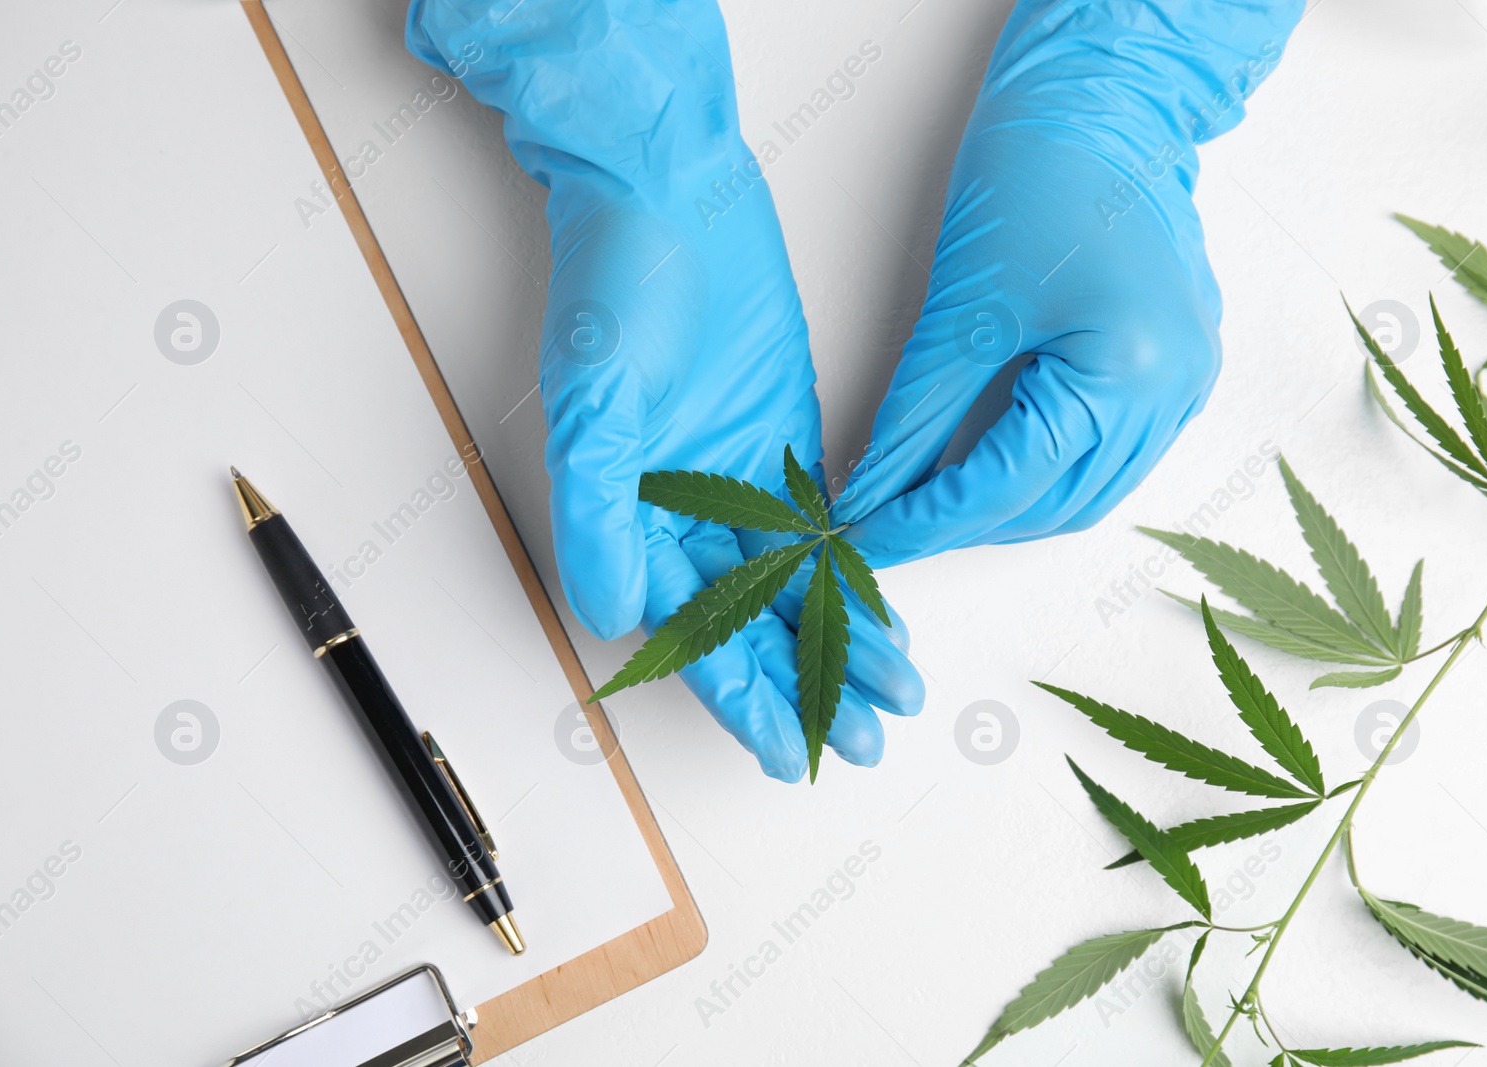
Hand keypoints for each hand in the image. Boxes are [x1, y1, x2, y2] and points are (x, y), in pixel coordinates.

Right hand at [407, 0, 922, 780]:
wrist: (664, 192)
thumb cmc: (615, 290)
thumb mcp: (593, 408)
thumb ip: (600, 518)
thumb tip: (615, 619)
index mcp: (630, 518)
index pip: (691, 633)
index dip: (740, 696)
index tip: (788, 749)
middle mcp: (682, 514)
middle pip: (748, 626)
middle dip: (804, 687)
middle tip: (861, 739)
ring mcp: (736, 482)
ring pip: (792, 589)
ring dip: (839, 643)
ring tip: (893, 693)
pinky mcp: (779, 443)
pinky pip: (820, 531)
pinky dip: (851, 576)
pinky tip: (886, 615)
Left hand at [836, 0, 1304, 566]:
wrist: (1106, 103)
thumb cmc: (1039, 172)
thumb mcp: (960, 310)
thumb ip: (914, 417)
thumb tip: (873, 489)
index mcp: (1128, 372)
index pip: (1007, 484)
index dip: (927, 519)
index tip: (867, 537)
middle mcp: (1173, 391)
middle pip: (1054, 505)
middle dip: (968, 520)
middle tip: (891, 518)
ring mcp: (1187, 384)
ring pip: (1087, 493)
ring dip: (1011, 504)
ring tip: (935, 495)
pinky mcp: (1181, 371)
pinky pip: (1112, 456)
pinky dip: (1050, 469)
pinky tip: (999, 457)